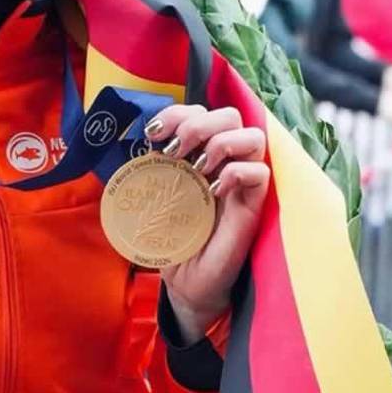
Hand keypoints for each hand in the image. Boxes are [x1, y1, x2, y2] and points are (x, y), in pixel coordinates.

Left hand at [145, 105, 269, 342]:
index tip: (153, 134)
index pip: (200, 110)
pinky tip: (213, 191)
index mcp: (199, 153)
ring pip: (254, 136)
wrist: (185, 281)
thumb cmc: (172, 236)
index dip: (177, 112)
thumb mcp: (153, 196)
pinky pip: (261, 172)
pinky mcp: (254, 205)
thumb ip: (149, 167)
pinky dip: (237, 173)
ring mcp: (242, 182)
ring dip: (221, 143)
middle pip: (230, 114)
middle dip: (199, 123)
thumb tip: (130, 140)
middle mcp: (224, 161)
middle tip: (176, 152)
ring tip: (197, 169)